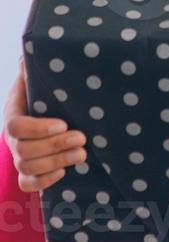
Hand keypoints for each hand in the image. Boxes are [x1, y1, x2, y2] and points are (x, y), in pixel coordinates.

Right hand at [3, 55, 87, 192]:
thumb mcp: (36, 77)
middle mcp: (13, 139)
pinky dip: (45, 181)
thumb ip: (32, 67)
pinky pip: (28, 184)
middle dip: (55, 146)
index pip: (15, 127)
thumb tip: (28, 57)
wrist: (39, 112)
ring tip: (82, 153)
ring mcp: (19, 157)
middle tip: (82, 137)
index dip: (37, 129)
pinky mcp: (28, 171)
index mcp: (13, 114)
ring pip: (28, 168)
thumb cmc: (41, 92)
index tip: (63, 123)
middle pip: (24, 150)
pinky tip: (64, 171)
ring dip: (56, 162)